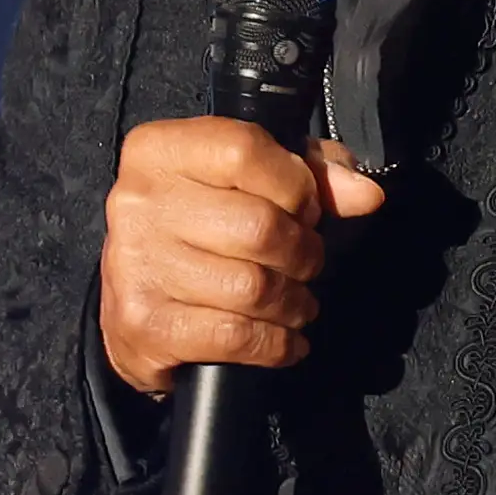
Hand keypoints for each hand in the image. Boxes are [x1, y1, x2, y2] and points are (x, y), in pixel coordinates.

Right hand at [97, 121, 388, 397]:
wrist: (131, 310)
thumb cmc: (196, 234)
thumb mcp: (244, 184)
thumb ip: (307, 173)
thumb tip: (364, 192)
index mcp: (159, 151)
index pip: (245, 150)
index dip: (295, 187)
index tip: (304, 210)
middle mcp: (139, 202)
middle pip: (259, 227)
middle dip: (302, 252)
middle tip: (303, 263)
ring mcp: (137, 265)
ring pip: (253, 287)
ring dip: (293, 303)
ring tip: (295, 303)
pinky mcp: (146, 324)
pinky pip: (237, 336)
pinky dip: (275, 344)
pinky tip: (282, 340)